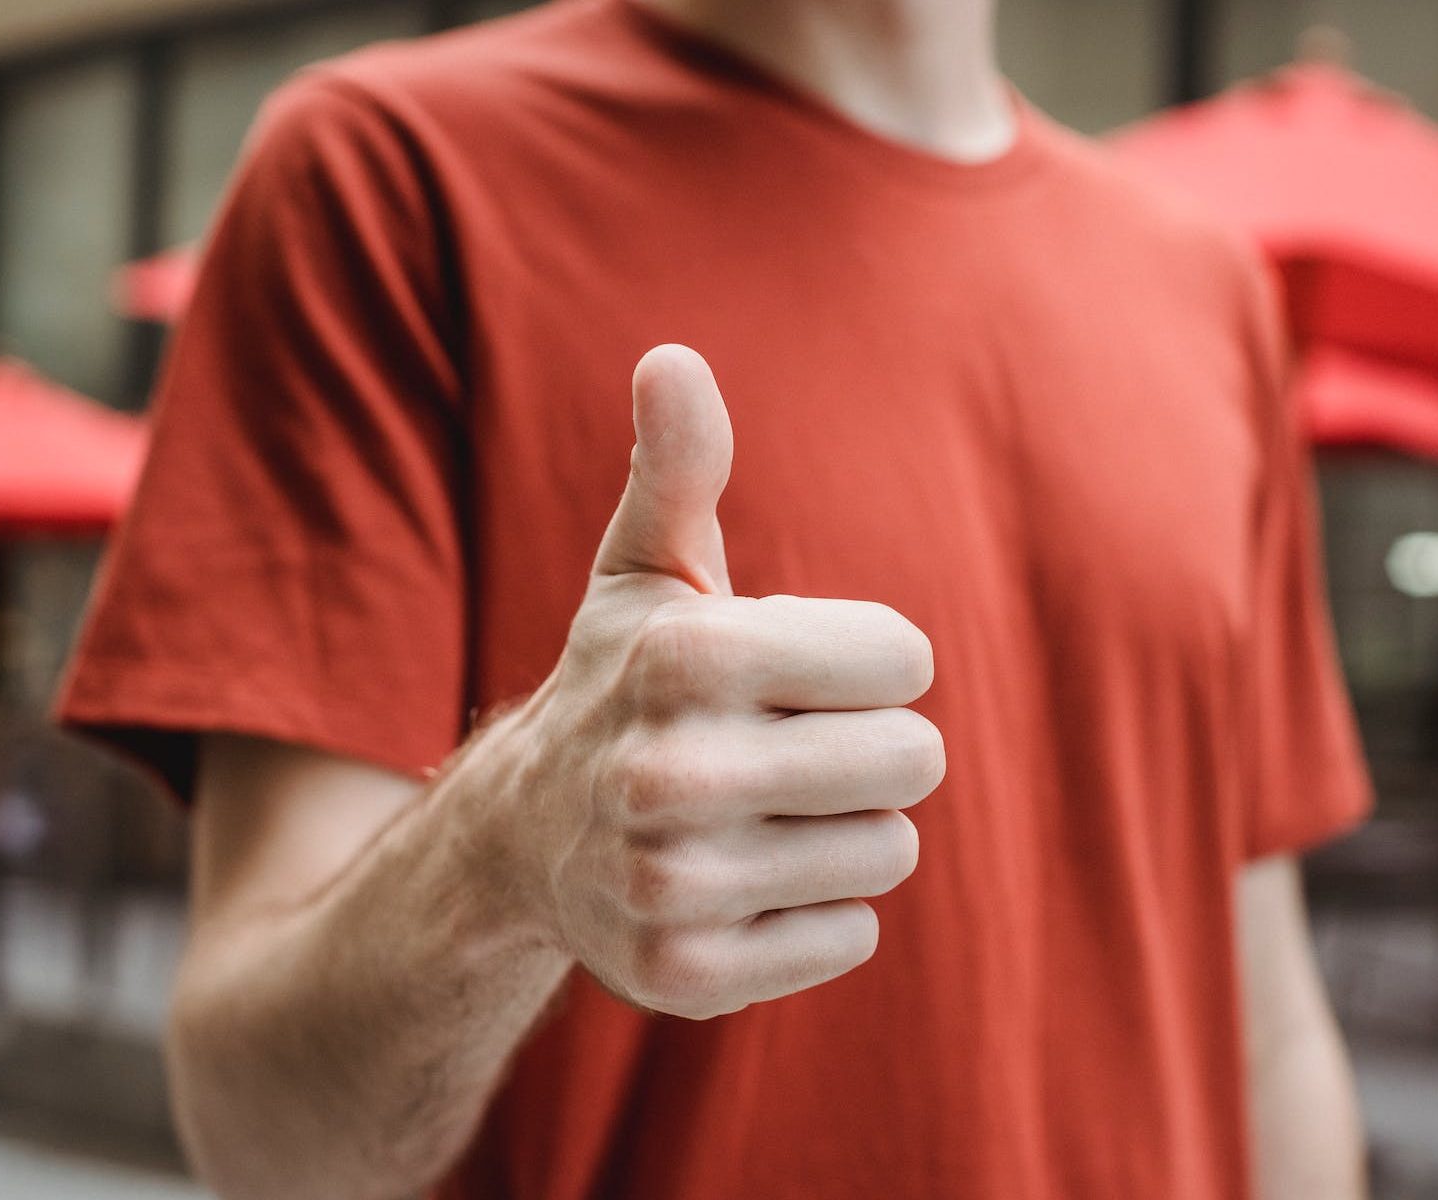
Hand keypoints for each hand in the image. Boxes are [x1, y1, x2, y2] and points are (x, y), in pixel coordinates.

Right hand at [458, 344, 943, 1019]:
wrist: (522, 838)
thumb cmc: (621, 685)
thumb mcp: (646, 574)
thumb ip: (679, 468)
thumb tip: (672, 358)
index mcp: (684, 655)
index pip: (906, 658)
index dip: (868, 662)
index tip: (798, 674)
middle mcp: (669, 774)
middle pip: (915, 759)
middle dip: (870, 748)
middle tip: (792, 750)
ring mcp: (672, 885)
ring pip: (888, 851)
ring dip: (844, 831)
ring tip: (761, 815)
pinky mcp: (686, 976)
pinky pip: (851, 936)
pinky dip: (816, 915)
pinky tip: (743, 885)